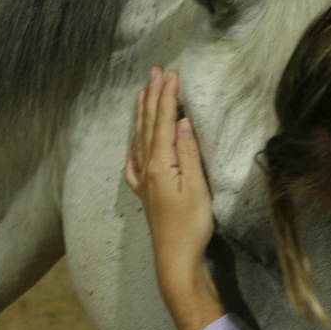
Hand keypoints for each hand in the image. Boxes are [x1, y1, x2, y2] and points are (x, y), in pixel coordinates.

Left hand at [125, 66, 224, 329]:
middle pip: (148, 125)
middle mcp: (146, 168)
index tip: (171, 73)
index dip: (166, 96)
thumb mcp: (196, 187)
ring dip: (142, 114)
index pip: (163, 121)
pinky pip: (134, 159)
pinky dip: (135, 142)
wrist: (175, 258)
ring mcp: (143, 180)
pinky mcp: (146, 192)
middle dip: (153, 96)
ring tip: (141, 93)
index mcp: (159, 163)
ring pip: (139, 138)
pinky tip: (135, 139)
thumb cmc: (190, 225)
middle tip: (155, 71)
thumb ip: (187, 153)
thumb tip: (182, 122)